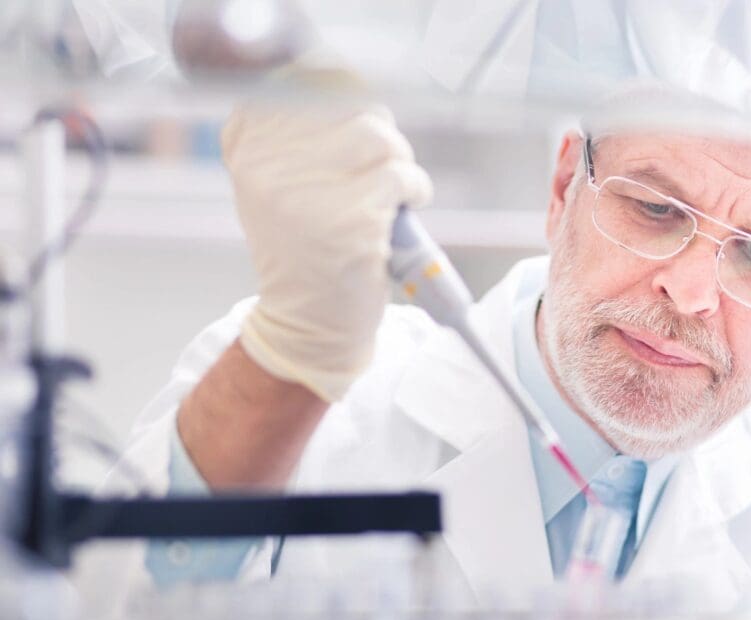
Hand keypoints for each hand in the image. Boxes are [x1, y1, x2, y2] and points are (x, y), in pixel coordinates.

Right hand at [220, 104, 431, 400]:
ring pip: (378, 136)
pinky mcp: (351, 221)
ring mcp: (309, 194)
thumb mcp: (279, 185)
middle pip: (347, 103)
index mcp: (247, 147)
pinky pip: (401, 175)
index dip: (340, 87)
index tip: (351, 115)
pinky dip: (415, 189)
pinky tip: (403, 211)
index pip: (302, 78)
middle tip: (378, 165)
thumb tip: (344, 77)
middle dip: (377, 131)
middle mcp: (269, 166)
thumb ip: (299, 131)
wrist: (310, 322)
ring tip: (393, 190)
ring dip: (399, 160)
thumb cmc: (306, 249)